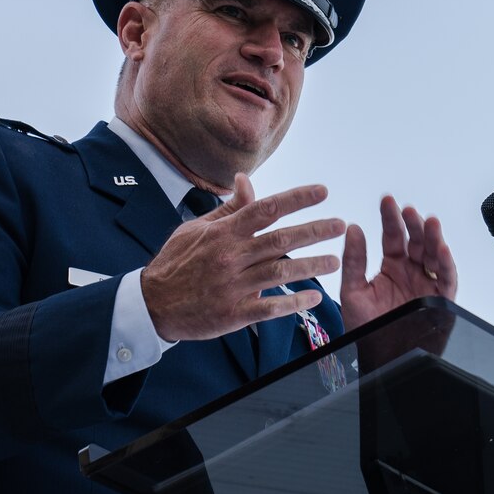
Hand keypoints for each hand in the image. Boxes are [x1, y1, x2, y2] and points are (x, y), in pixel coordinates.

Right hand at [140, 174, 343, 341]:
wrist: (152, 304)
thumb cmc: (176, 262)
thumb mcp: (196, 229)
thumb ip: (228, 209)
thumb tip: (246, 181)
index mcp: (224, 233)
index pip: (266, 208)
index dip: (297, 199)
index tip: (323, 192)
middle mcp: (231, 257)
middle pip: (281, 239)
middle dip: (315, 231)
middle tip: (341, 224)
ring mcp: (232, 286)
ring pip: (280, 273)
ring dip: (311, 267)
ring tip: (336, 262)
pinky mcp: (233, 313)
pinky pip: (269, 308)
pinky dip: (293, 304)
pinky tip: (314, 299)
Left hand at [340, 195, 458, 325]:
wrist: (379, 357)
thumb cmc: (365, 329)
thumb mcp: (353, 291)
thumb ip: (354, 261)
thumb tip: (353, 229)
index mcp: (392, 267)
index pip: (394, 236)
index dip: (391, 218)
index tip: (387, 201)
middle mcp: (412, 272)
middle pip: (417, 241)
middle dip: (415, 224)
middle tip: (408, 211)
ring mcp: (427, 284)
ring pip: (435, 255)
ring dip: (434, 238)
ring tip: (428, 222)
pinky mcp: (440, 300)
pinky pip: (447, 279)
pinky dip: (446, 264)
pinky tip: (441, 249)